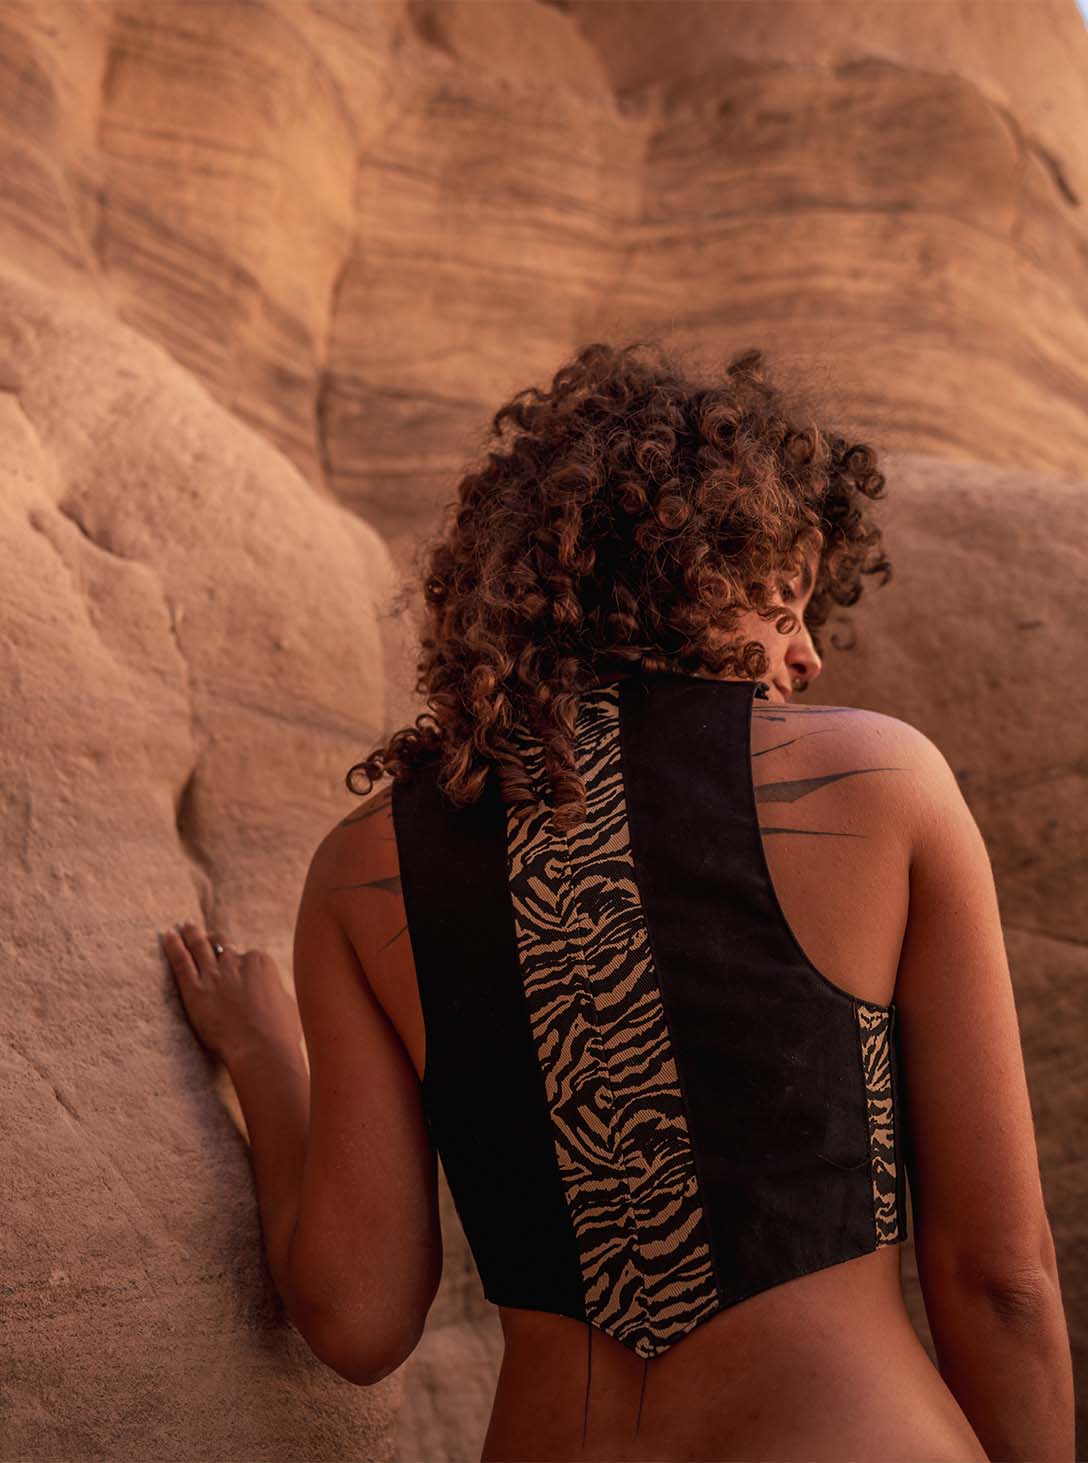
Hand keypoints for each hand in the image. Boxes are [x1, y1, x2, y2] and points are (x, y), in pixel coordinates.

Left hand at [161, 920, 302, 1065]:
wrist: (260, 1049)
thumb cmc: (280, 1033)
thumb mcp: (286, 1004)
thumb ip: (274, 990)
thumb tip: (271, 990)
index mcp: (261, 963)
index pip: (248, 955)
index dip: (241, 962)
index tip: (236, 965)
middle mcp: (237, 963)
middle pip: (223, 944)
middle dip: (214, 939)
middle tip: (205, 934)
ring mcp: (214, 974)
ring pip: (200, 946)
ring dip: (192, 934)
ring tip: (185, 926)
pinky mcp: (195, 989)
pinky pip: (181, 961)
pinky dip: (173, 946)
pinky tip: (168, 936)